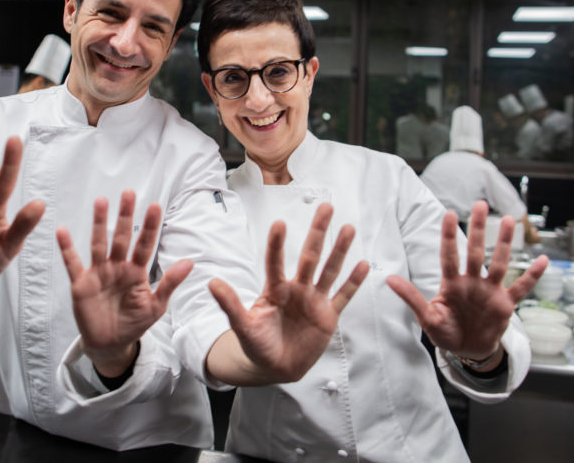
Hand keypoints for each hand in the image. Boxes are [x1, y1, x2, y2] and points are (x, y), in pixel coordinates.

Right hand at [57, 191, 192, 376]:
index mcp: (136, 271)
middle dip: (125, 216)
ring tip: (100, 201)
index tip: (155, 206)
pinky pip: (73, 263)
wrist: (111, 344)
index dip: (150, 226)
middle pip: (122, 237)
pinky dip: (67, 248)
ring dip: (99, 223)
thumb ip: (170, 283)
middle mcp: (117, 267)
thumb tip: (190, 262)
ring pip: (99, 244)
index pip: (145, 244)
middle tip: (129, 193)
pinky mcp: (81, 284)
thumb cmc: (134, 323)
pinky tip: (62, 231)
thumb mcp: (156, 306)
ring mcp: (98, 273)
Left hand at [207, 203, 368, 383]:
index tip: (279, 223)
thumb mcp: (242, 326)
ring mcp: (314, 301)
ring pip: (329, 271)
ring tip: (348, 228)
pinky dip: (353, 282)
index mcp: (275, 290)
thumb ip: (230, 305)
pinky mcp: (327, 316)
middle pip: (310, 256)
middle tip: (326, 207)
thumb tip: (212, 283)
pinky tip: (362, 265)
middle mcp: (297, 290)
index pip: (275, 263)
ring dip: (339, 250)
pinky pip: (342, 296)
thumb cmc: (257, 344)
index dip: (277, 245)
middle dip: (318, 232)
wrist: (276, 367)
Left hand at [387, 201, 547, 360]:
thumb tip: (388, 279)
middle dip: (477, 229)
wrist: (468, 350)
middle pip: (475, 251)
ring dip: (504, 243)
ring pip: (499, 263)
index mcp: (452, 284)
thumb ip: (411, 298)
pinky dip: (532, 275)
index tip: (448, 213)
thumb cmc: (446, 332)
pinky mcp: (505, 305)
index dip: (448, 236)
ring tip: (509, 220)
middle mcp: (472, 282)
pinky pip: (521, 288)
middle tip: (480, 204)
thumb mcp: (427, 317)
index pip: (449, 256)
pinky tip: (542, 259)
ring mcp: (490, 291)